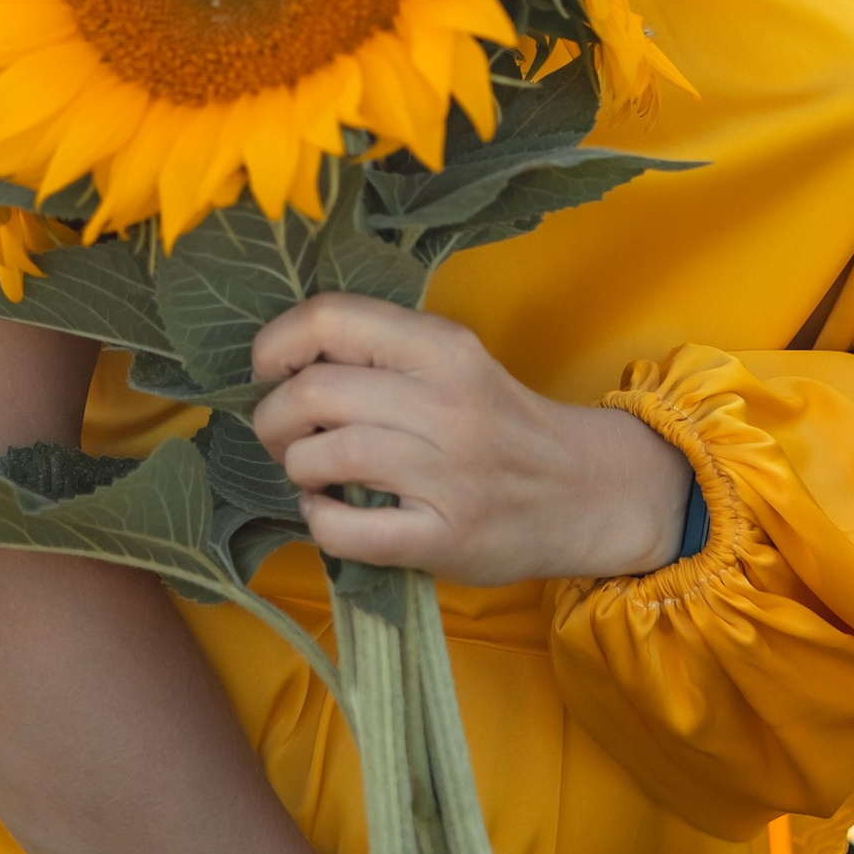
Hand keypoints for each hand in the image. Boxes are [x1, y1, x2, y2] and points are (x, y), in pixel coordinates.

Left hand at [248, 295, 692, 584]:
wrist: (585, 490)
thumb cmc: (501, 423)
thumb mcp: (455, 363)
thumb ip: (384, 353)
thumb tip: (281, 360)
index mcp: (442, 347)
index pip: (330, 317)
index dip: (276, 343)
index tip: (268, 370)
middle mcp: (445, 402)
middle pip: (313, 392)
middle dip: (274, 418)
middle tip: (284, 435)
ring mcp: (446, 473)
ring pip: (323, 457)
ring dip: (297, 467)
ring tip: (311, 473)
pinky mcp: (443, 537)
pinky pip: (345, 529)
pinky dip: (319, 520)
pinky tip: (329, 512)